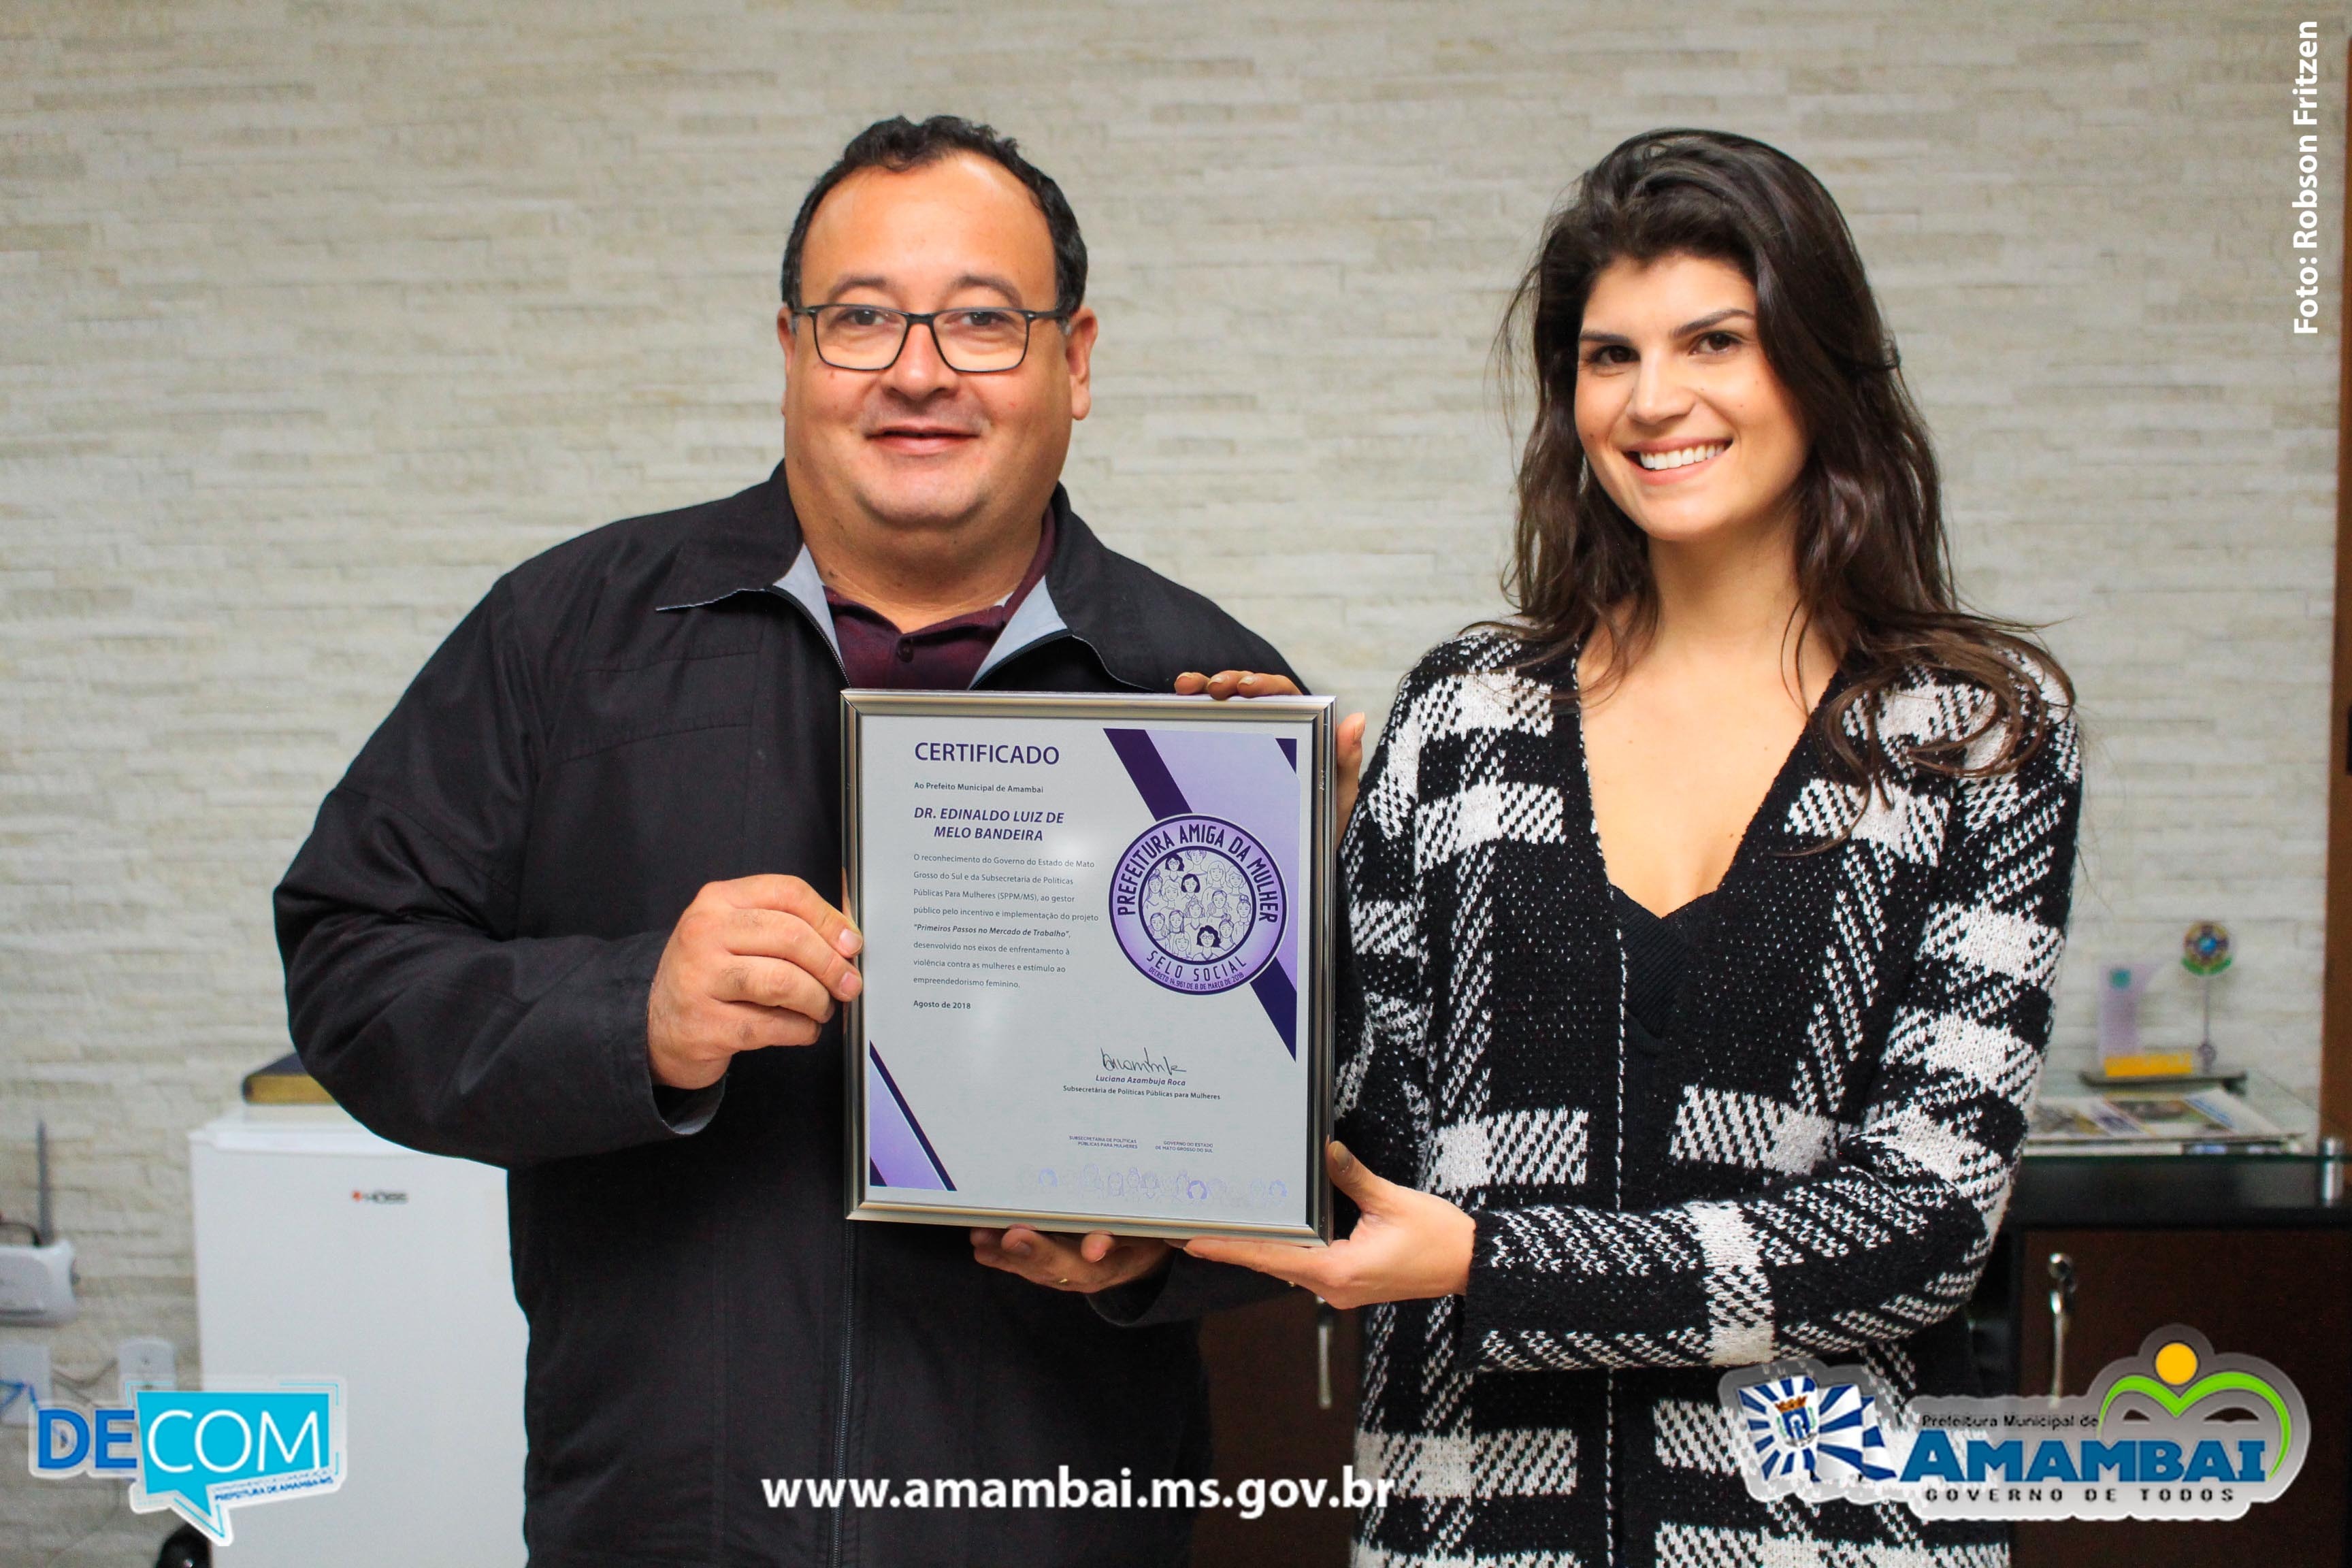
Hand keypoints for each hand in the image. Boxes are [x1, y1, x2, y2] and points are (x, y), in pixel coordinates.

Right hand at [647, 874, 862, 1089]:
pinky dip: (801, 1030)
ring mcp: (700, 979)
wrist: (656, 1022)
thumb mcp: (736, 931)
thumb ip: (788, 921)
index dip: (830, 919)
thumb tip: (849, 929)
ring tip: (822, 1008)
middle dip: (832, 964)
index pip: (788, 893)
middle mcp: (704, 933)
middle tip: (848, 983)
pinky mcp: (705, 1025)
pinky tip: (802, 1029)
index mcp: (717, 900)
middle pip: (791, 936)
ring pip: (784, 982)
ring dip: (818, 1000)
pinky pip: (772, 1026)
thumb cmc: (710, 973)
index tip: (851, 943)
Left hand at [970, 1226, 1173, 1293]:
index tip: (1023, 1239)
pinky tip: (983, 1248)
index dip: (1053, 1252)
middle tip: (1004, 1235)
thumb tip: (1095, 1248)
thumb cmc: (1144, 1238)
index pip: (1081, 1264)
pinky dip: (1004, 1258)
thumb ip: (1121, 1238)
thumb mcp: (1146, 1236)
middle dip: (1026, 1251)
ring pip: (1033, 1268)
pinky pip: (1027, 1267)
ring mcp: (1065, 1275)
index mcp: (1109, 1267)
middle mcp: (1082, 1276)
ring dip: (1005, 1254)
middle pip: (1051, 1267)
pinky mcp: (1053, 1270)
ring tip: (981, 1238)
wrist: (1143, 1257)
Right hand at [1174, 671, 1366, 826]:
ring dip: (1203, 688)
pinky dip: (1190, 714)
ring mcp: (1246, 740)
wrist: (1296, 859)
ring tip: (1186, 688)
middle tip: (1211, 688)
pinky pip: (1205, 729)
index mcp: (1302, 728)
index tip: (1246, 688)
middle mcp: (1273, 727)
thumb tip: (1356, 720)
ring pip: (1224, 704)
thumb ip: (1344, 762)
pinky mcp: (1223, 757)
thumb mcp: (1336, 797)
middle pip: (1248, 692)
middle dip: (1228, 680)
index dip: (1264, 684)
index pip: (1283, 695)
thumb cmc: (1321, 824)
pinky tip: (1175, 708)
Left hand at [1180, 1143, 1472, 1309]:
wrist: (1473, 1265)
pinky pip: (1310, 1266)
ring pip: (1291, 1266)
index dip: (1232, 1249)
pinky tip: (1275, 1232)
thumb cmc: (1440, 1238)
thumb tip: (1325, 1149)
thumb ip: (1353, 1176)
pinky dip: (1289, 1249)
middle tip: (1197, 1228)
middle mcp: (1335, 1287)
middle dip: (1239, 1247)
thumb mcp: (1392, 1200)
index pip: (1272, 1258)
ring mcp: (1343, 1289)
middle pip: (1275, 1265)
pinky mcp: (1353, 1282)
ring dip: (1263, 1249)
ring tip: (1227, 1228)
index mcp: (1340, 1272)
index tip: (1195, 1242)